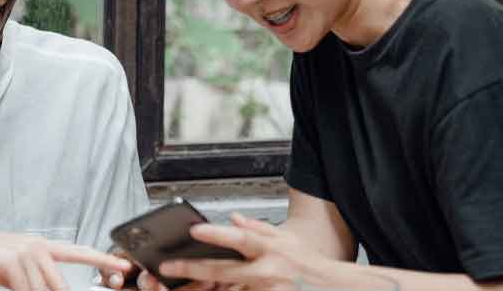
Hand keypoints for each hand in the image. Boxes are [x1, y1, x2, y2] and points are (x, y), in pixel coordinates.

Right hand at [0, 225, 132, 290]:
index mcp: (39, 246)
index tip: (122, 266)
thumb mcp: (9, 270)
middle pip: (60, 287)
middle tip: (32, 289)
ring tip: (12, 284)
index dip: (101, 260)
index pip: (77, 253)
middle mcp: (36, 247)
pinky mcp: (10, 262)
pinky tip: (15, 288)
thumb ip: (30, 280)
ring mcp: (25, 253)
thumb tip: (44, 290)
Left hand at [156, 213, 322, 290]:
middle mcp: (267, 272)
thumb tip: (235, 218)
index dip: (216, 234)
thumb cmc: (309, 264)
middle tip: (167, 266)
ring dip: (204, 289)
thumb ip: (259, 228)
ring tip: (181, 286)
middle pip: (223, 271)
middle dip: (192, 268)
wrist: (335, 288)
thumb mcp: (286, 239)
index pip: (240, 239)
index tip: (194, 229)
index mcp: (270, 249)